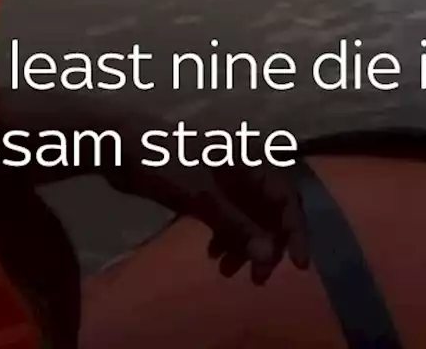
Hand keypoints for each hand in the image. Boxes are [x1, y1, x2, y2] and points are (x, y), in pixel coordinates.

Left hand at [103, 128, 308, 283]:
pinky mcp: (209, 188)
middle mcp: (246, 167)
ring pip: (250, 216)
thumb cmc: (169, 163)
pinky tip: (213, 255)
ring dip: (245, 245)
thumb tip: (269, 255)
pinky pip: (230, 216)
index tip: (298, 264)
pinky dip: (228, 236)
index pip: (286, 198)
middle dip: (269, 244)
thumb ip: (238, 226)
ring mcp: (228, 178)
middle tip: (258, 279)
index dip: (296, 231)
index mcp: (252, 160)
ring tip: (225, 272)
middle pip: (271, 210)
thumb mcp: (203, 197)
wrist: (127, 146)